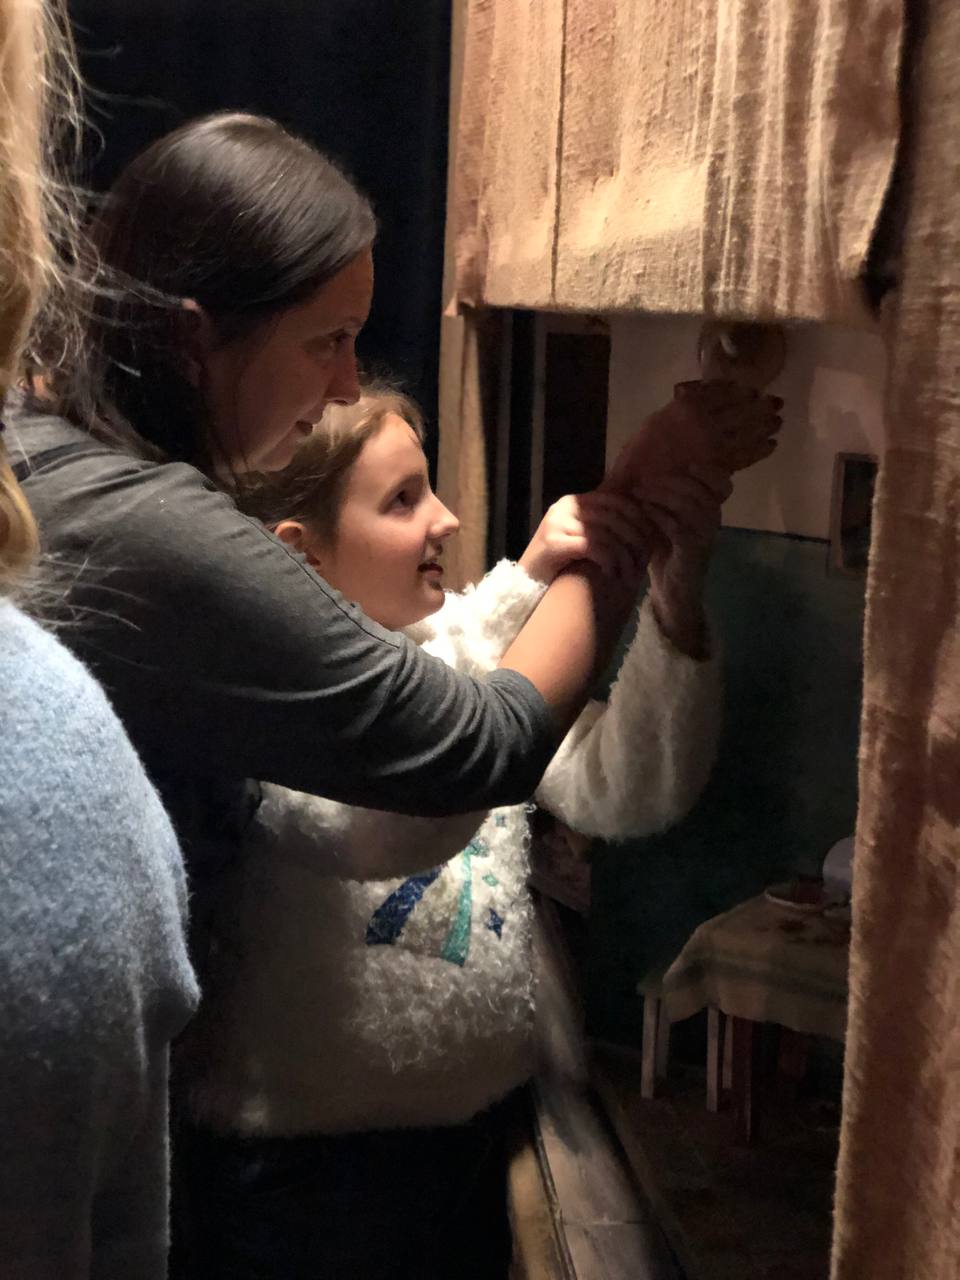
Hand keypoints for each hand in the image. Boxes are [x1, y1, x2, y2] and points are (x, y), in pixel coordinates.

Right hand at [519, 490, 650, 588]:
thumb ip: (604, 528)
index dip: (638, 518)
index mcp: (574, 502)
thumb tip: (642, 522)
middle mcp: (564, 507)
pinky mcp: (553, 543)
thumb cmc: (560, 566)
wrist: (526, 586)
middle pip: (612, 516)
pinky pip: (592, 546)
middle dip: (633, 539)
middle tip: (644, 561)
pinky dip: (607, 561)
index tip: (651, 539)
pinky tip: (612, 574)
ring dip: (622, 555)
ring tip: (629, 574)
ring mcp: (557, 523)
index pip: (616, 499)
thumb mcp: (584, 540)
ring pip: (604, 532)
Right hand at [604, 381, 782, 494]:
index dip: (741, 391)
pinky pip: (746, 456)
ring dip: (765, 426)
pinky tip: (771, 445)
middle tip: (777, 403)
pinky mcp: (719, 467)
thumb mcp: (658, 418)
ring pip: (747, 431)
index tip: (753, 390)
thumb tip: (702, 395)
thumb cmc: (641, 451)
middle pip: (741, 410)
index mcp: (688, 407)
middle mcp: (706, 423)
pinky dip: (760, 450)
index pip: (723, 394)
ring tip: (778, 422)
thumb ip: (683, 406)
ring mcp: (715, 446)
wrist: (638, 483)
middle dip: (761, 406)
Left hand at [636, 464, 731, 658]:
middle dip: (671, 481)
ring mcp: (705, 538)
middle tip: (644, 482)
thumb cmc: (667, 553)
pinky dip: (659, 515)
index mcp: (711, 512)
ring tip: (640, 493)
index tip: (685, 465)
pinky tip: (644, 511)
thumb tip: (647, 471)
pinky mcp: (692, 552)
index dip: (706, 471)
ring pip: (690, 505)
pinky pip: (679, 527)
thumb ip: (666, 499)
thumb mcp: (667, 521)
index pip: (721, 483)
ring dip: (662, 495)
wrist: (672, 592)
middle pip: (700, 490)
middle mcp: (713, 522)